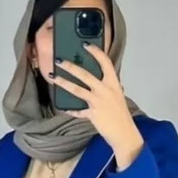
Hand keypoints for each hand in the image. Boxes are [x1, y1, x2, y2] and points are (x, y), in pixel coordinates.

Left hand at [51, 44, 143, 164]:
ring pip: (77, 90)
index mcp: (113, 83)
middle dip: (71, 66)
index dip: (95, 52)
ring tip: (53, 77)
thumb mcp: (118, 96)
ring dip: (63, 83)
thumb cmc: (121, 114)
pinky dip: (70, 110)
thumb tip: (104, 81)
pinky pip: (78, 111)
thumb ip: (110, 87)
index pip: (105, 62)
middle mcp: (105, 90)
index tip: (85, 45)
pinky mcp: (92, 114)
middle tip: (59, 60)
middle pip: (85, 74)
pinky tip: (63, 108)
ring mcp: (98, 102)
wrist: (124, 132)